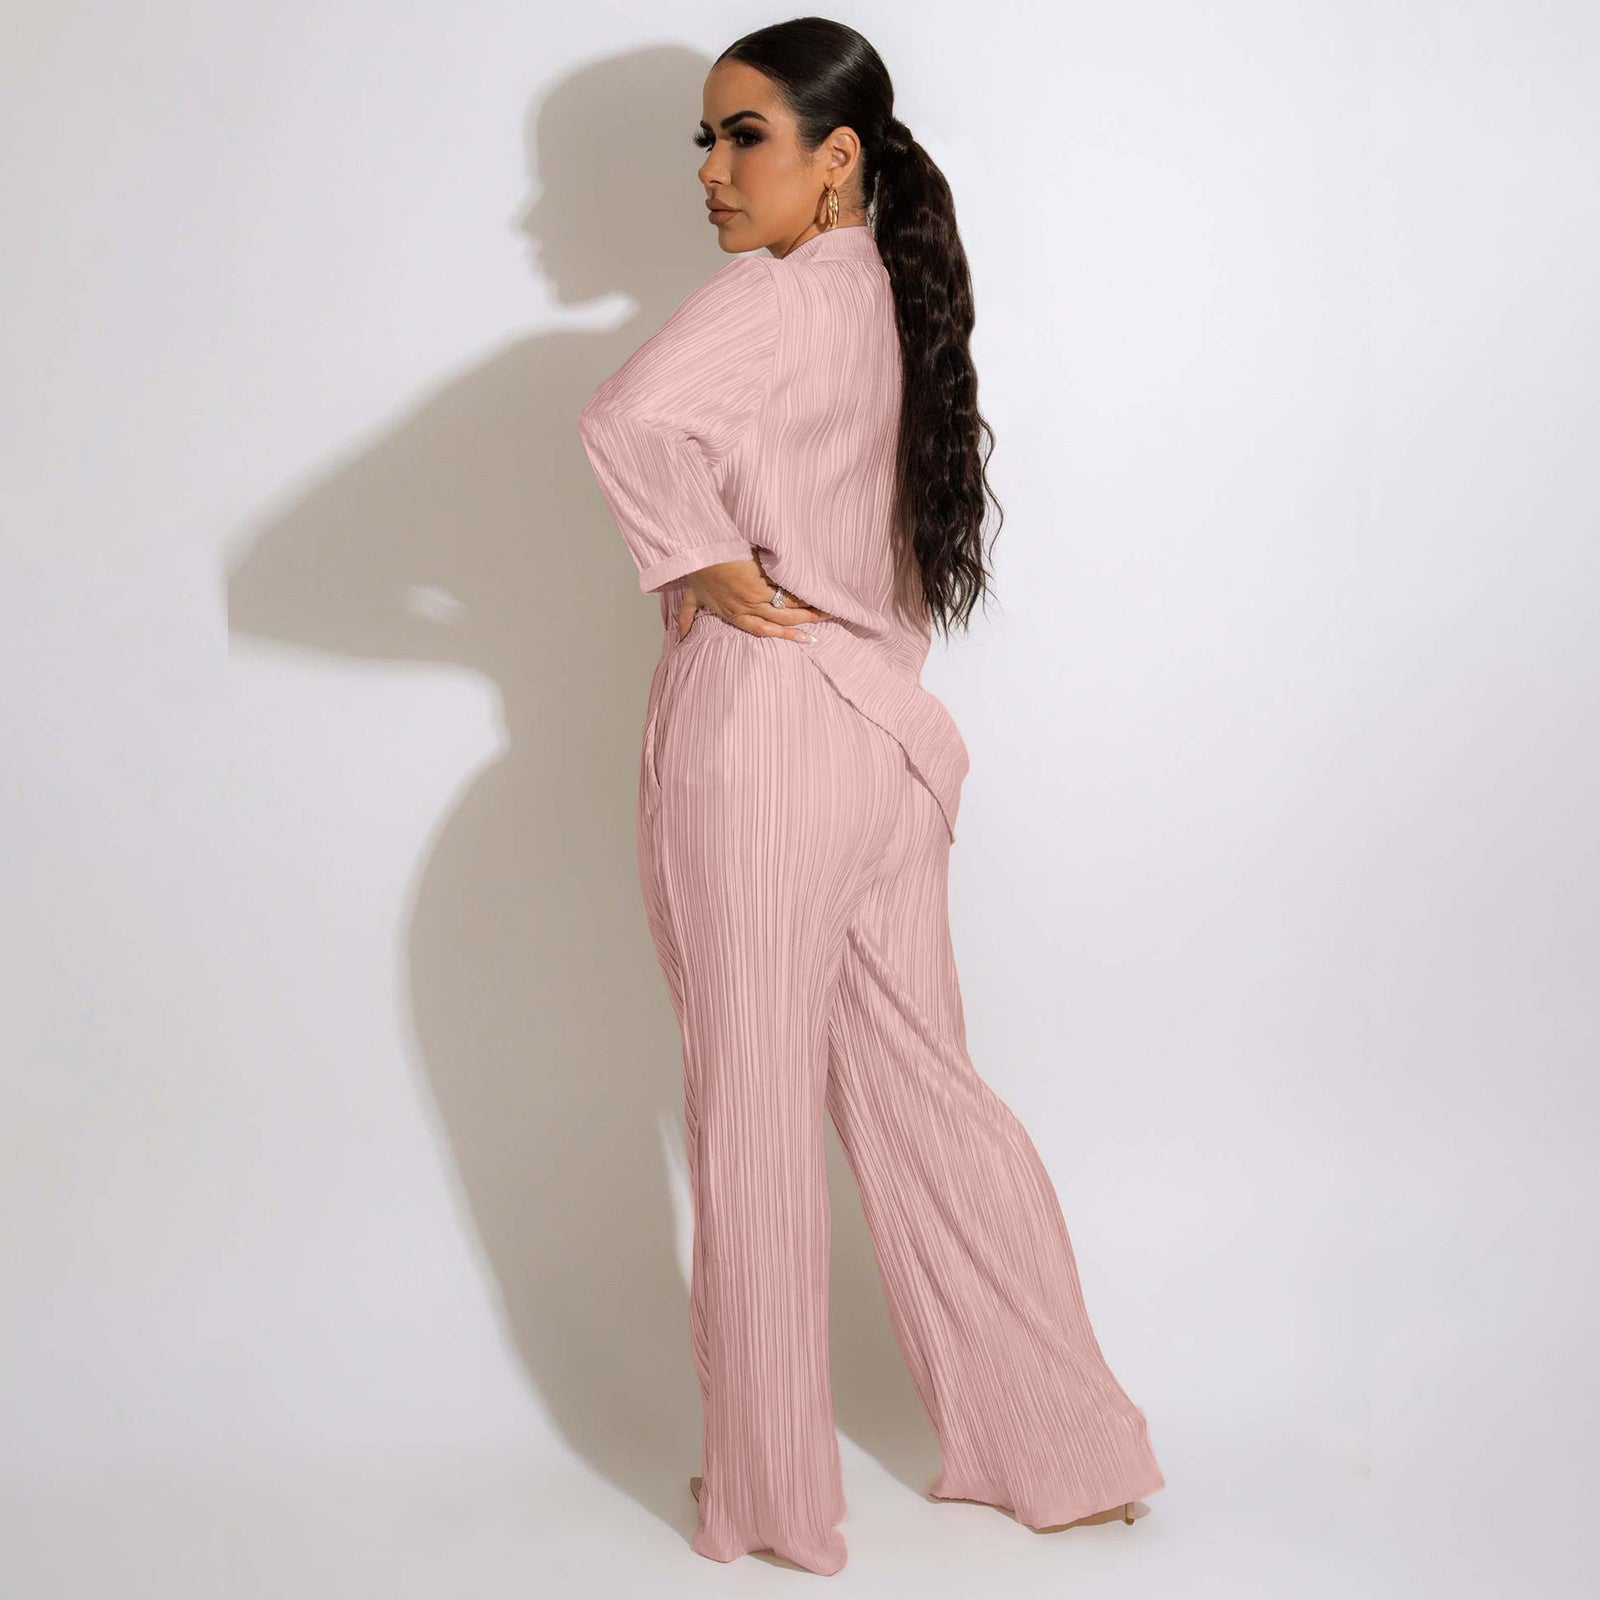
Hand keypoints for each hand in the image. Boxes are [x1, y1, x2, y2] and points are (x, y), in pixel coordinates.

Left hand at [676, 555, 829, 642]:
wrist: (696, 547)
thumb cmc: (695, 569)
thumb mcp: (691, 596)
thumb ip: (687, 615)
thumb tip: (681, 637)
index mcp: (733, 615)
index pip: (765, 631)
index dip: (787, 636)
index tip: (806, 639)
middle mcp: (746, 610)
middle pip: (782, 622)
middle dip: (805, 623)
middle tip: (825, 621)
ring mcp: (754, 596)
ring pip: (788, 608)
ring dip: (809, 608)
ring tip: (828, 606)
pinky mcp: (759, 581)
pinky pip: (787, 591)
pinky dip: (802, 593)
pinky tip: (817, 590)